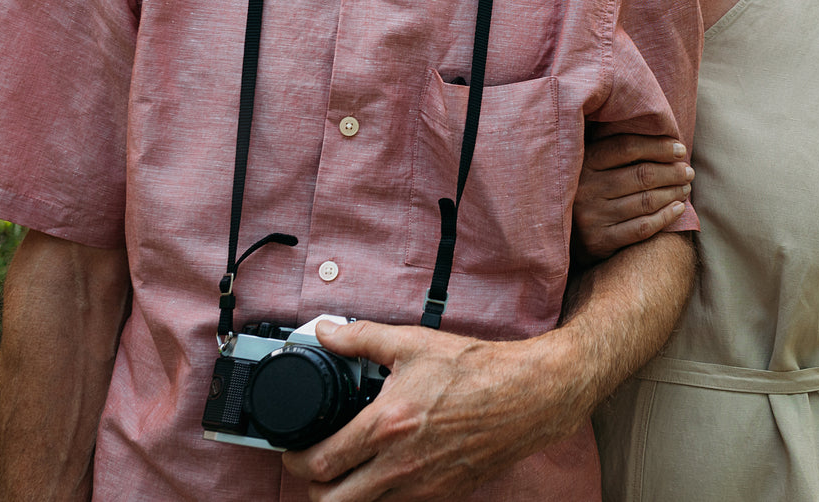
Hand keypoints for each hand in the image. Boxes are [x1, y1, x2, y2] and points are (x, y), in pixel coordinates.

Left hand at [280, 319, 579, 501]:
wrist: (526, 396)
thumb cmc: (474, 369)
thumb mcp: (412, 343)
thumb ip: (361, 338)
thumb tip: (326, 333)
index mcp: (387, 426)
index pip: (321, 462)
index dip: (295, 459)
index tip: (292, 448)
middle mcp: (399, 467)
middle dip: (313, 486)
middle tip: (313, 464)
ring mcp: (422, 488)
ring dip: (345, 494)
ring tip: (345, 468)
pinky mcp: (442, 496)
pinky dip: (379, 496)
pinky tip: (381, 470)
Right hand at [574, 134, 692, 260]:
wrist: (565, 233)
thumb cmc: (590, 190)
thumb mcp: (594, 165)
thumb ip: (619, 152)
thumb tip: (667, 140)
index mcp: (584, 162)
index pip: (627, 147)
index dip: (658, 147)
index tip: (680, 150)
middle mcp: (586, 188)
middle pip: (641, 175)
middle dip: (672, 172)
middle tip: (689, 172)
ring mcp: (591, 216)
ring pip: (645, 201)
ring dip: (673, 193)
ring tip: (686, 188)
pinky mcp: (599, 241)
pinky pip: (642, 228)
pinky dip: (666, 217)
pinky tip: (679, 209)